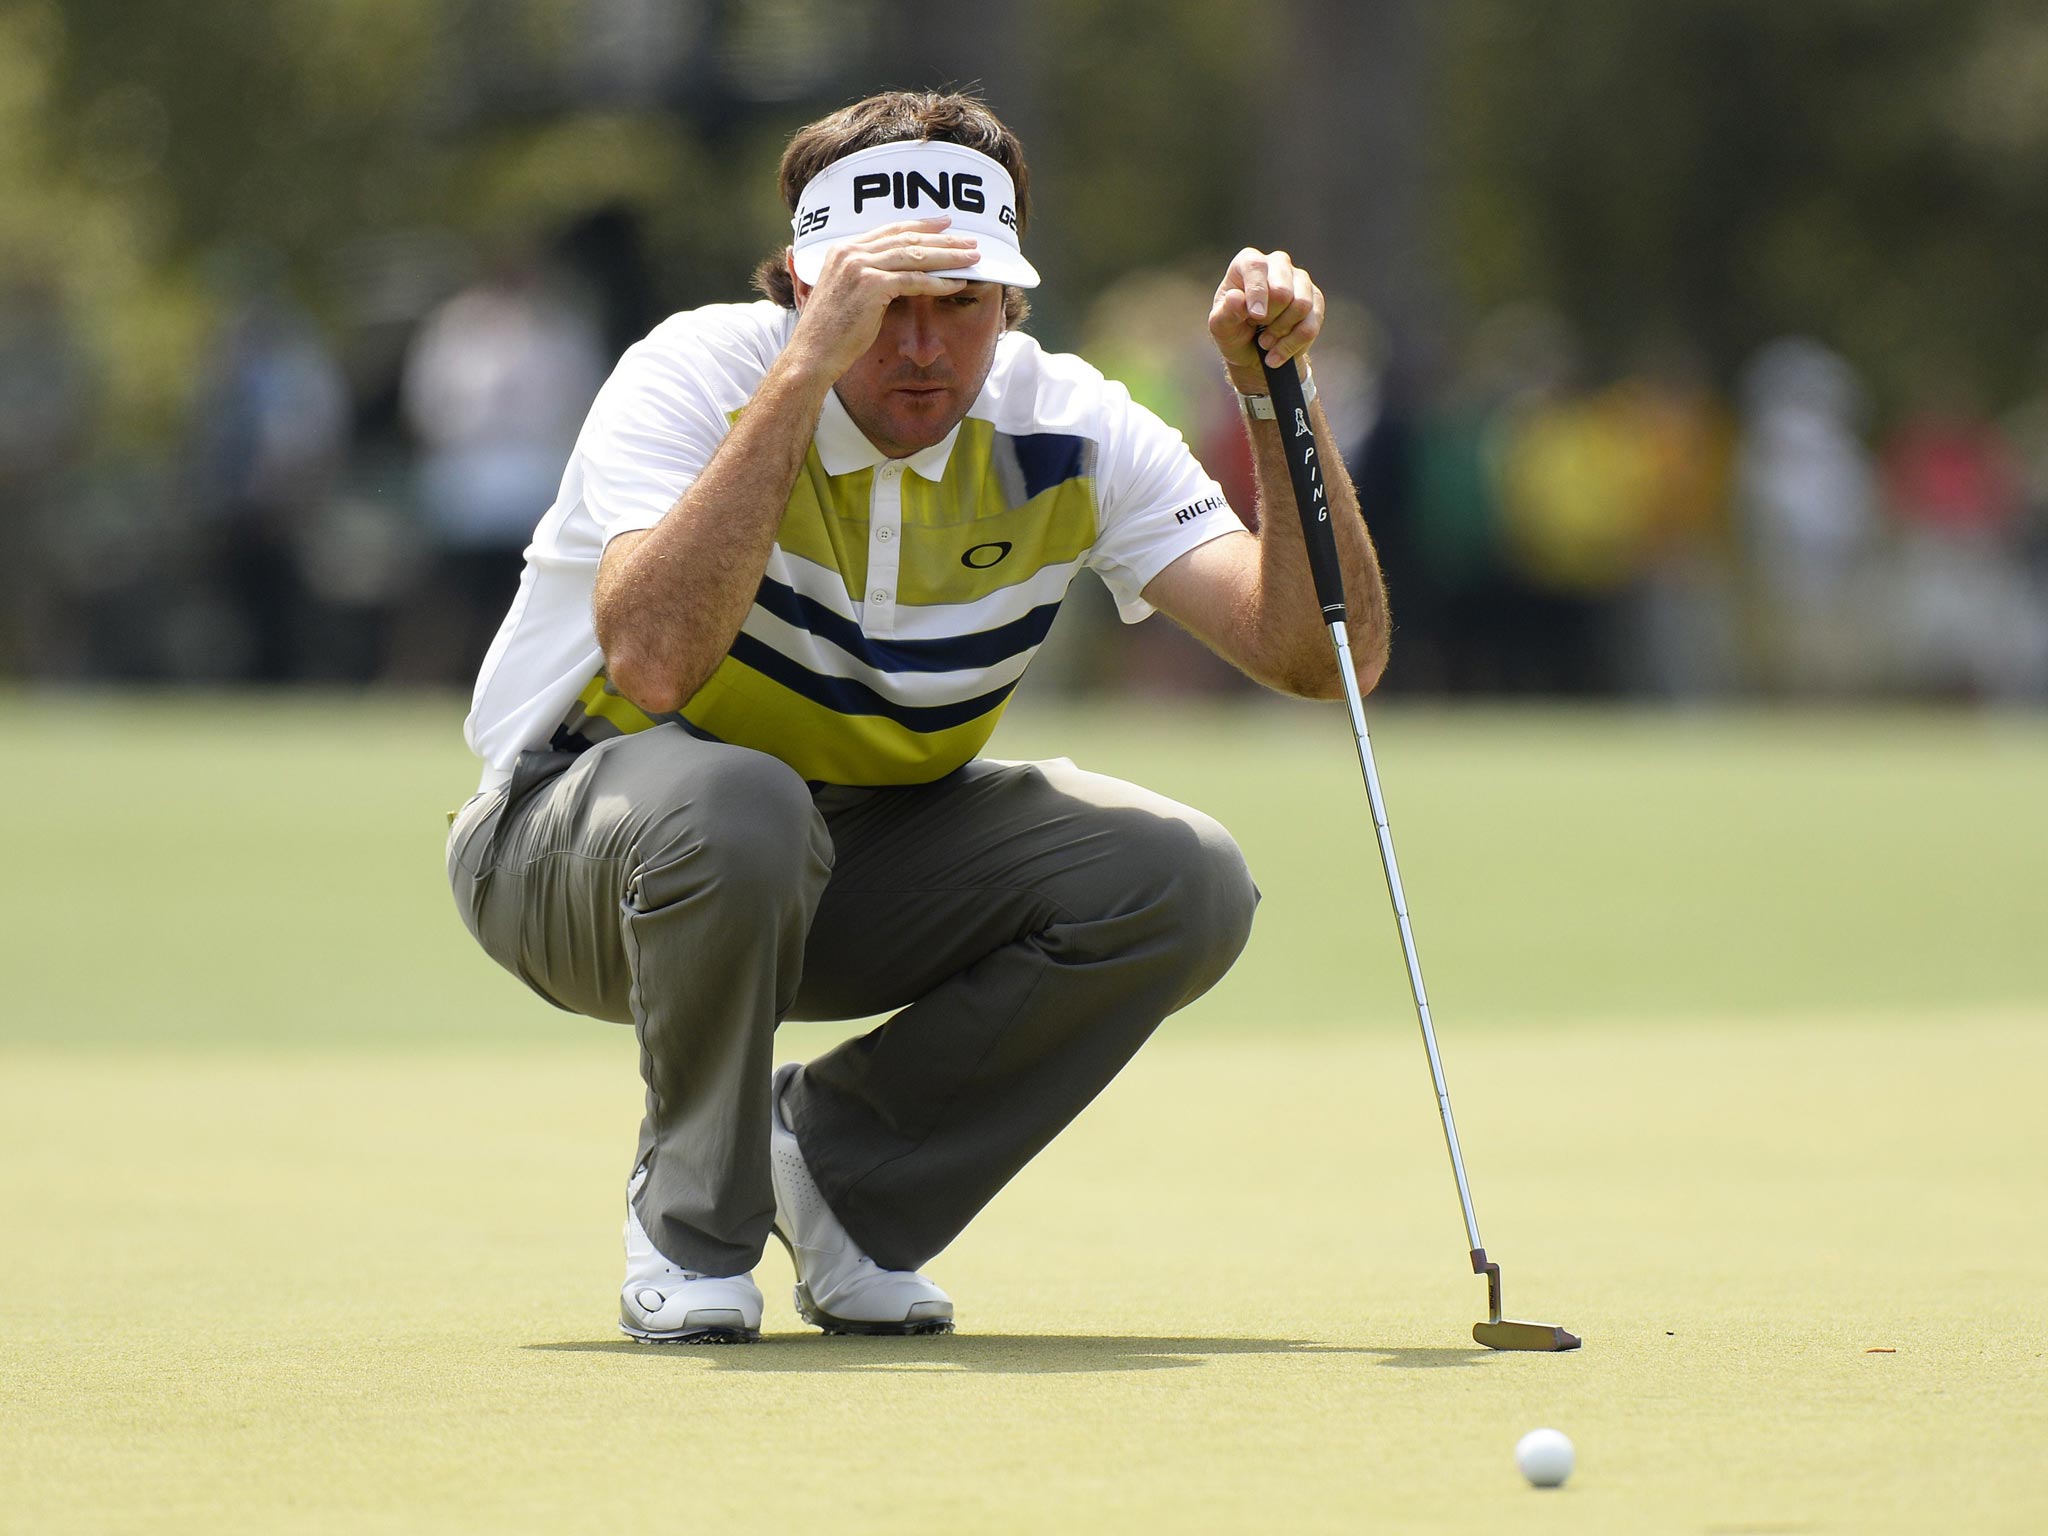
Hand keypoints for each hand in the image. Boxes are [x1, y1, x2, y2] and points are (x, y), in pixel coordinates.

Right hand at [787, 218, 978, 379]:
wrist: (812, 355)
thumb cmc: (830, 333)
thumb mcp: (844, 294)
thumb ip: (862, 276)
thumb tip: (891, 275)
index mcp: (842, 249)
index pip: (890, 230)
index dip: (921, 226)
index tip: (945, 224)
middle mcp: (850, 252)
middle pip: (907, 238)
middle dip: (943, 238)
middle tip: (970, 240)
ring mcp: (860, 266)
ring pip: (915, 255)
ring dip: (948, 256)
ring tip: (972, 258)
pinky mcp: (871, 286)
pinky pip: (914, 280)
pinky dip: (939, 281)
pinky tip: (957, 283)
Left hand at [1208, 247, 1323, 393]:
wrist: (1254, 351)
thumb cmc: (1234, 331)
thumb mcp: (1221, 327)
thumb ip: (1226, 312)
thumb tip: (1235, 297)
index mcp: (1248, 262)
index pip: (1256, 267)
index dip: (1257, 292)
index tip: (1256, 316)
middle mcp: (1277, 264)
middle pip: (1282, 290)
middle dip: (1270, 319)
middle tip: (1256, 332)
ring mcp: (1300, 280)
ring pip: (1301, 305)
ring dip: (1282, 332)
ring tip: (1265, 343)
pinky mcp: (1315, 300)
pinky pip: (1311, 325)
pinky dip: (1292, 344)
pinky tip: (1277, 353)